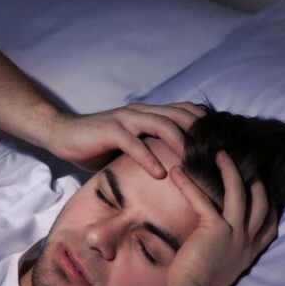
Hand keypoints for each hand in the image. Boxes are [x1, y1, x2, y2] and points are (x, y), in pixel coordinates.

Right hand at [45, 102, 205, 177]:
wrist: (62, 134)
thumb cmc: (98, 144)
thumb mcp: (130, 146)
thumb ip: (151, 148)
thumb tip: (176, 169)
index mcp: (149, 114)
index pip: (185, 112)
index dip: (205, 125)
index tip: (222, 146)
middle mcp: (141, 112)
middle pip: (180, 116)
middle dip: (200, 135)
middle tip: (217, 157)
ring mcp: (126, 119)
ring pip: (161, 124)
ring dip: (180, 143)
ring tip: (193, 163)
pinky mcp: (110, 130)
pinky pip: (133, 143)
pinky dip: (148, 158)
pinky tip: (159, 173)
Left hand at [164, 151, 278, 285]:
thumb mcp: (224, 268)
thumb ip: (227, 251)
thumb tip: (216, 239)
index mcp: (250, 251)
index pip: (270, 223)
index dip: (269, 203)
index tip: (263, 189)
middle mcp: (247, 240)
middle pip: (260, 201)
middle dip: (254, 179)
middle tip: (242, 161)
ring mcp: (234, 233)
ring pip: (239, 192)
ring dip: (229, 170)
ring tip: (219, 154)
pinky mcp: (214, 230)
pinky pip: (202, 200)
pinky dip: (188, 184)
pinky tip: (177, 172)